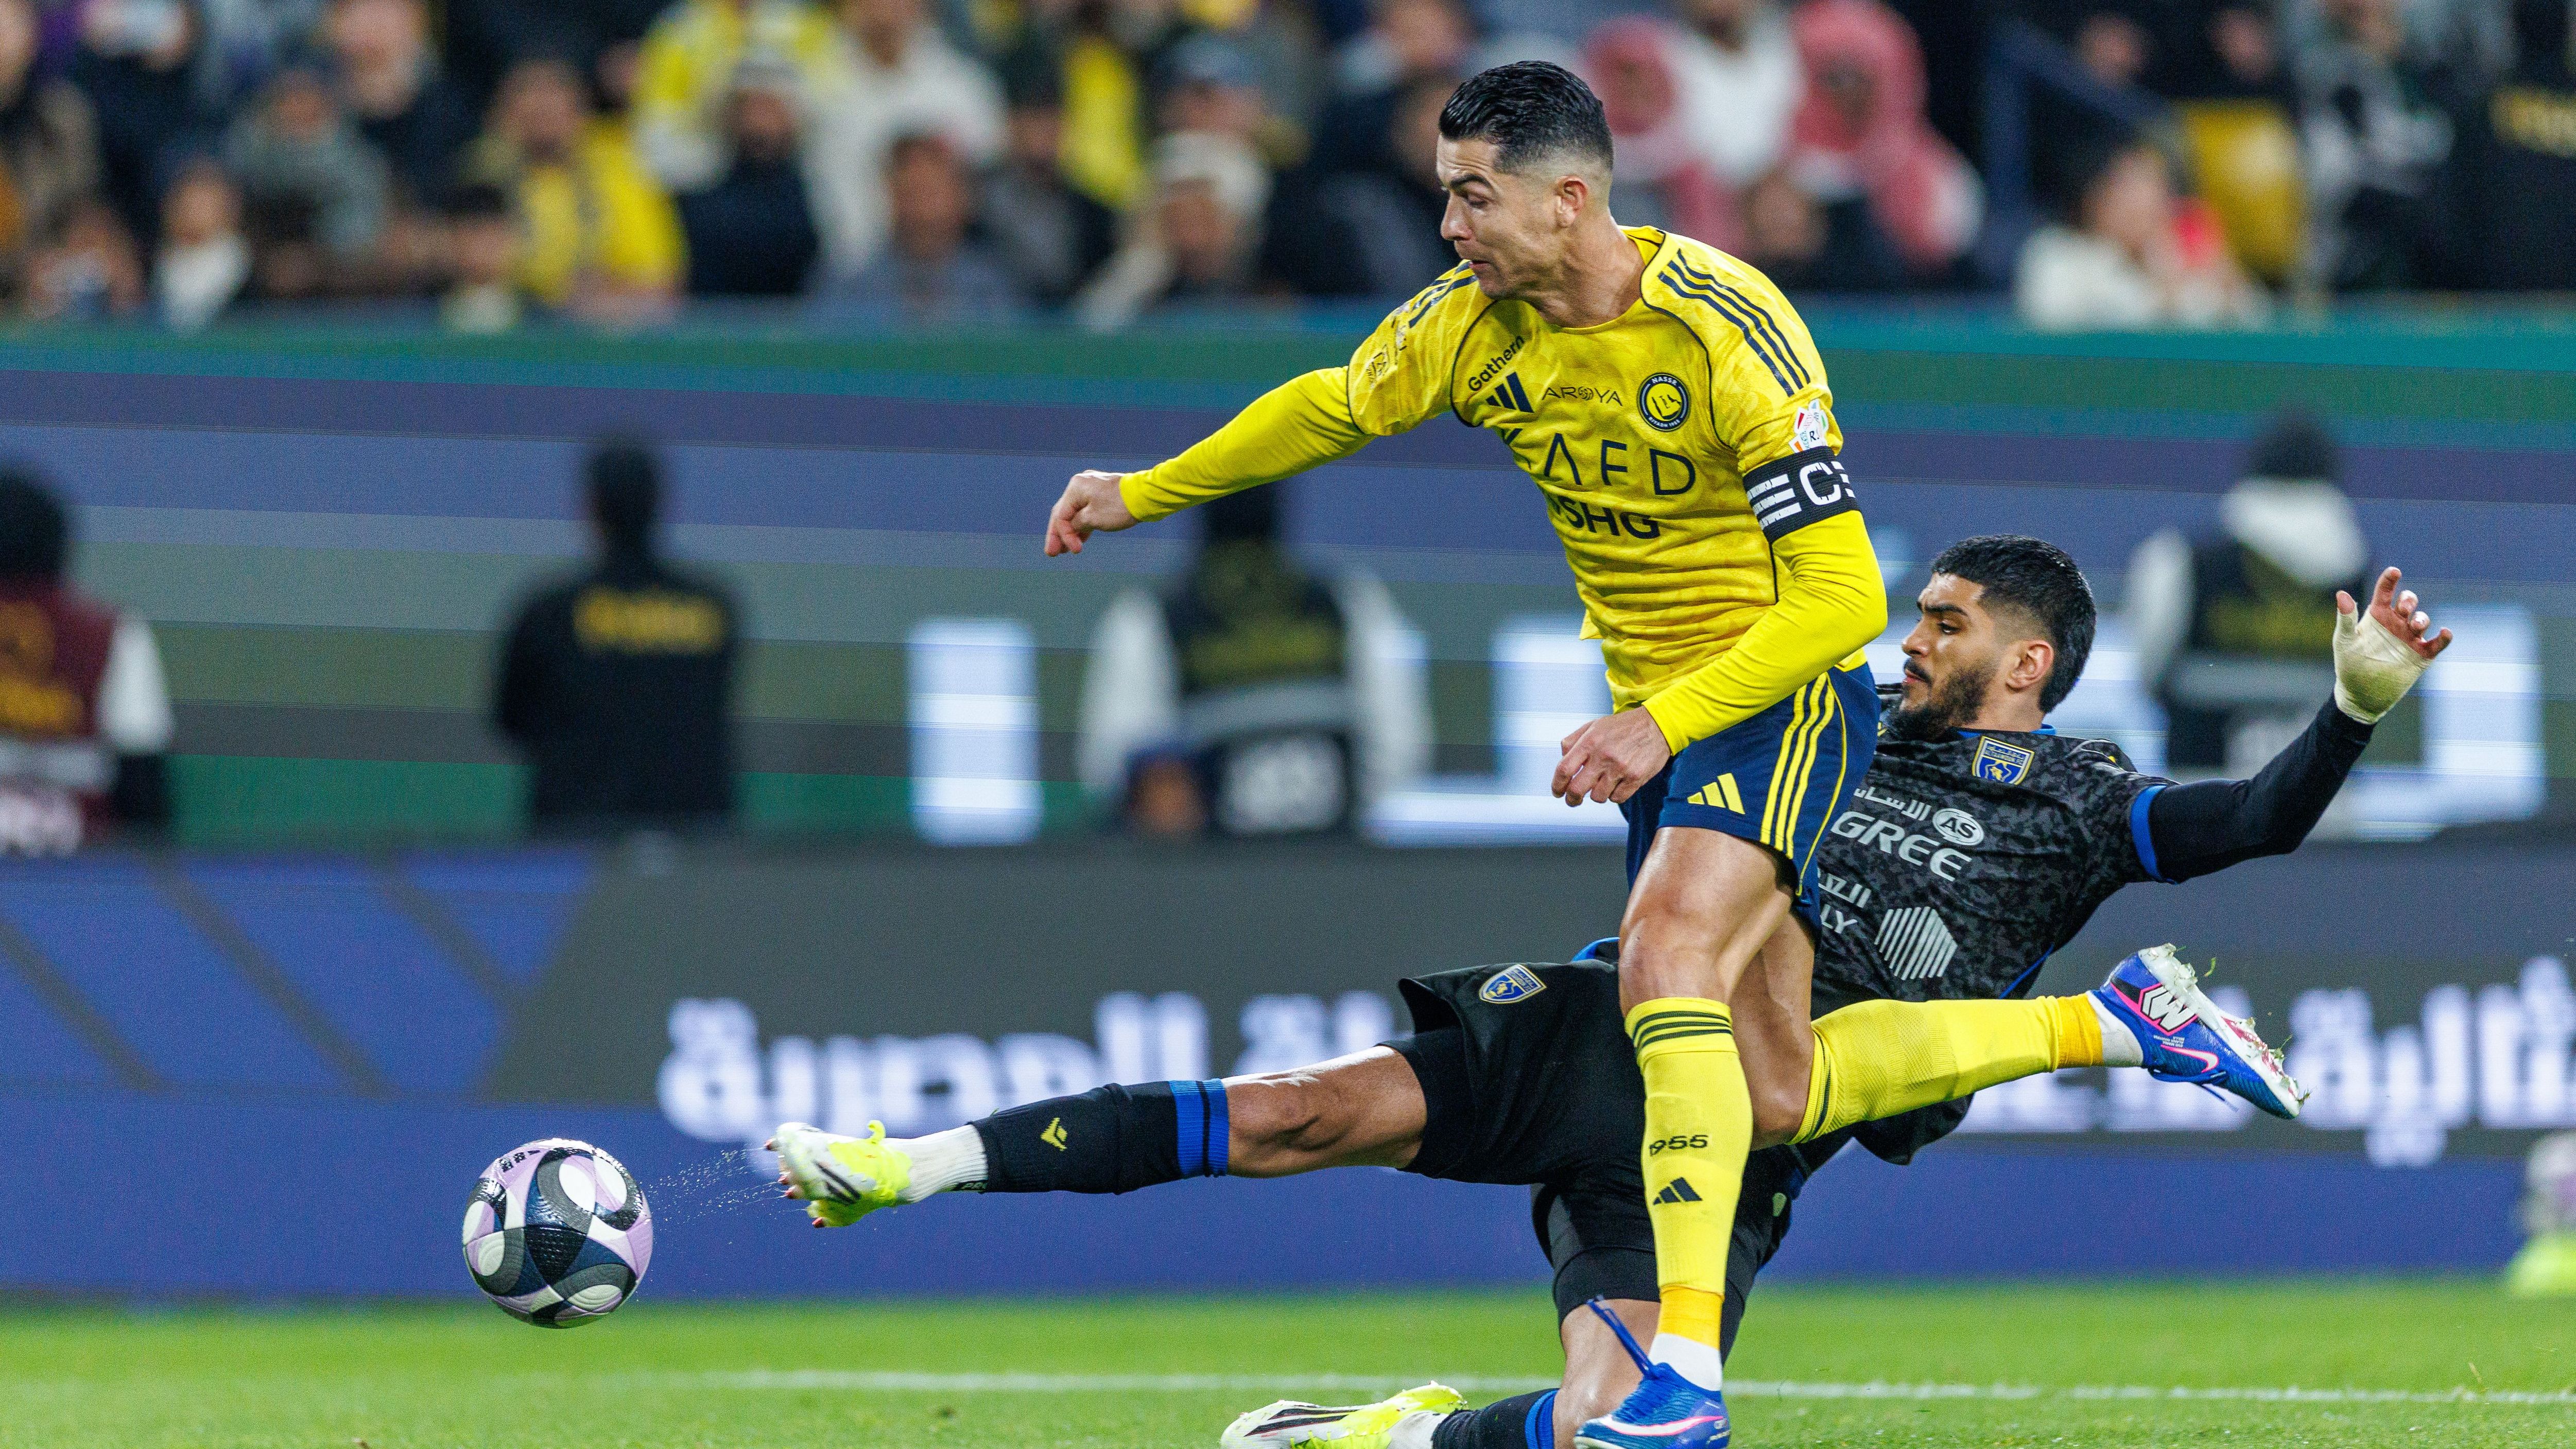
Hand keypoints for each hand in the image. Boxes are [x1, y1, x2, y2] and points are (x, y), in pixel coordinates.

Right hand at [1044, 469, 1138, 555]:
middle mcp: (1081, 484)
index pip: (1060, 515)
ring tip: (1066, 550)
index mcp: (1075, 487)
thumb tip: (1072, 528)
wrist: (1145, 496)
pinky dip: (1084, 525)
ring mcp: (1093, 488)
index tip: (1072, 550)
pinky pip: (1087, 510)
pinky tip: (1080, 538)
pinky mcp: (1103, 494)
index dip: (1062, 535)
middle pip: (1064, 513)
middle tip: (1052, 553)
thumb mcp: (1093, 519)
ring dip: (1072, 531)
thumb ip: (1077, 524)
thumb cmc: (1119, 507)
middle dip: (1060, 534)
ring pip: (1076, 513)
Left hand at [1552, 707, 1672, 806]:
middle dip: (1572, 799)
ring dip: (1596, 795)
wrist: (1657, 725)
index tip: (1557, 791)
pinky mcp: (1636, 778)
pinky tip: (1617, 784)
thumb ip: (1574, 740)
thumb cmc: (1624, 726)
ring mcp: (1620, 768)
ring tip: (1602, 784)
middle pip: (1577, 789)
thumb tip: (1562, 758)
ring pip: (1597, 797)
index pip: (1564, 769)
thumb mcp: (1594, 725)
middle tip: (1573, 800)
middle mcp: (1603, 755)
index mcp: (1590, 741)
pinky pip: (1617, 798)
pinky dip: (1614, 795)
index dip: (1557, 785)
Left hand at [2332, 566, 2450, 722]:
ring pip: (2422, 620)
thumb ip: (2346, 618)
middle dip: (2409, 600)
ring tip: (2416, 625)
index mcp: (2377, 616)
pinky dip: (2444, 637)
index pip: (2385, 592)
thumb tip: (2341, 594)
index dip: (2390, 580)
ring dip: (2422, 619)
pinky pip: (2438, 643)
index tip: (2394, 571)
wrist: (2360, 693)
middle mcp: (2395, 624)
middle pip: (2408, 602)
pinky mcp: (2422, 655)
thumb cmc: (2349, 664)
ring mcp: (2410, 638)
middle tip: (2405, 607)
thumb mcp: (2346, 640)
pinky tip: (2445, 633)